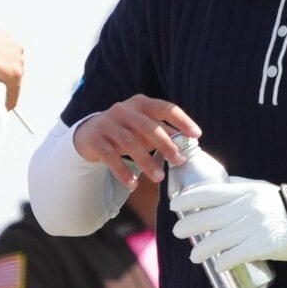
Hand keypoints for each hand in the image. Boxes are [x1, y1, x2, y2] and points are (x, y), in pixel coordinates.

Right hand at [72, 94, 199, 186]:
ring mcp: (107, 123)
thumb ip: (165, 132)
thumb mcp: (145, 128)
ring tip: (158, 177)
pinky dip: (122, 171)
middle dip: (165, 144)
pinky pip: (110, 156)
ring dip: (146, 161)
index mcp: (141, 103)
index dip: (182, 121)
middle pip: (147, 126)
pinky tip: (133, 184)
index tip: (197, 135)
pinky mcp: (94, 139)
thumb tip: (190, 142)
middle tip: (179, 161)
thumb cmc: (126, 130)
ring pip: (129, 142)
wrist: (89, 134)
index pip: (165, 108)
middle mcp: (123, 110)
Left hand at [172, 178, 286, 267]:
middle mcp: (248, 207)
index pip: (210, 193)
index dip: (189, 199)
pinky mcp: (266, 244)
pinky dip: (225, 261)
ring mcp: (257, 226)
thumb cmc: (283, 206)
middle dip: (189, 225)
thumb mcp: (260, 189)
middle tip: (177, 232)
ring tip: (193, 256)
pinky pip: (239, 254)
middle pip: (210, 217)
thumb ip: (238, 188)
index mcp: (245, 191)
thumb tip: (215, 185)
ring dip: (203, 249)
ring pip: (220, 238)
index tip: (175, 205)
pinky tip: (216, 265)